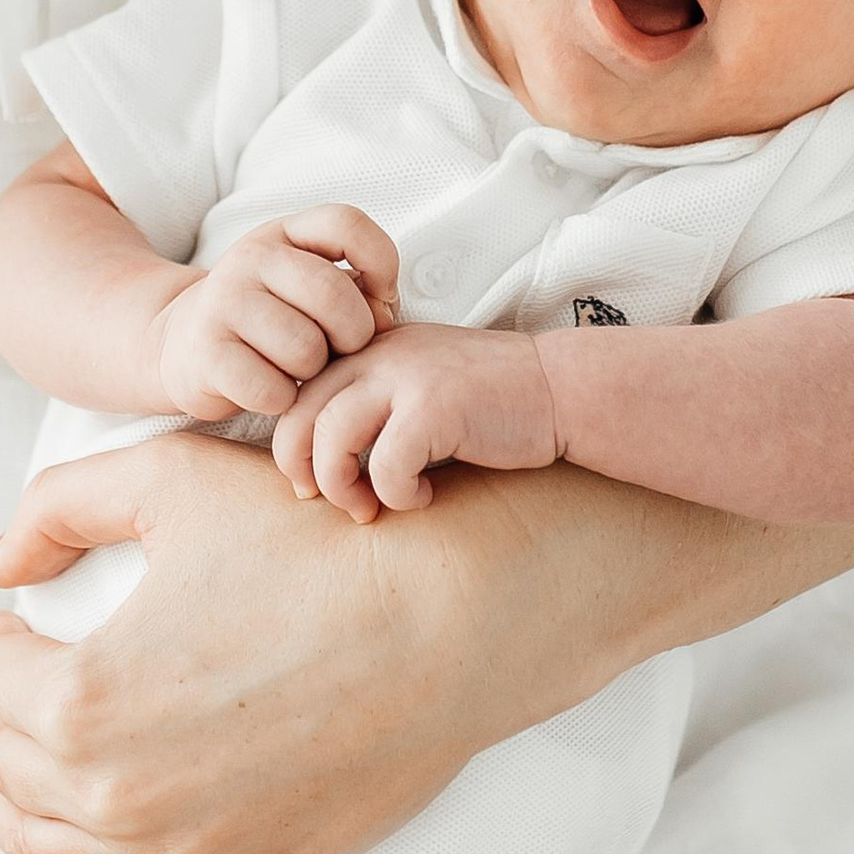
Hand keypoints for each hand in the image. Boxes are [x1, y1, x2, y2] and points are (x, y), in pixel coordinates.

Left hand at [0, 429, 607, 853]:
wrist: (449, 621)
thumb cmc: (315, 541)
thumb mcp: (170, 481)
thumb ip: (56, 506)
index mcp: (81, 694)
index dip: (5, 638)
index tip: (26, 622)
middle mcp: (112, 793)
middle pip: (7, 764)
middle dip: (12, 716)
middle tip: (40, 680)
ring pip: (38, 850)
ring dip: (23, 800)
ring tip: (42, 756)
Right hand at [151, 204, 397, 418]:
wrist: (180, 344)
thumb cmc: (267, 320)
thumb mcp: (306, 288)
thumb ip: (354, 290)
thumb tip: (381, 315)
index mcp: (284, 233)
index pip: (346, 224)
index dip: (381, 263)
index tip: (380, 297)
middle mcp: (250, 257)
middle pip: (335, 297)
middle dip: (354, 336)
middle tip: (337, 349)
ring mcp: (223, 302)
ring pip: (306, 349)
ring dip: (312, 372)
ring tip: (295, 367)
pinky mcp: (206, 353)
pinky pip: (273, 390)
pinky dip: (282, 400)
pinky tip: (269, 388)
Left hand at [272, 321, 558, 519]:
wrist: (562, 390)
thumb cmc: (492, 403)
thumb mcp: (418, 387)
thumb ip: (370, 406)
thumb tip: (313, 464)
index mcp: (369, 348)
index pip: (296, 391)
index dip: (292, 443)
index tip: (313, 478)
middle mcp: (379, 353)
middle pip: (297, 414)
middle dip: (300, 469)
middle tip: (327, 499)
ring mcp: (406, 376)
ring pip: (328, 438)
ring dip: (340, 487)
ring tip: (370, 505)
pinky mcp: (435, 407)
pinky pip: (384, 466)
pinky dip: (397, 495)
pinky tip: (423, 496)